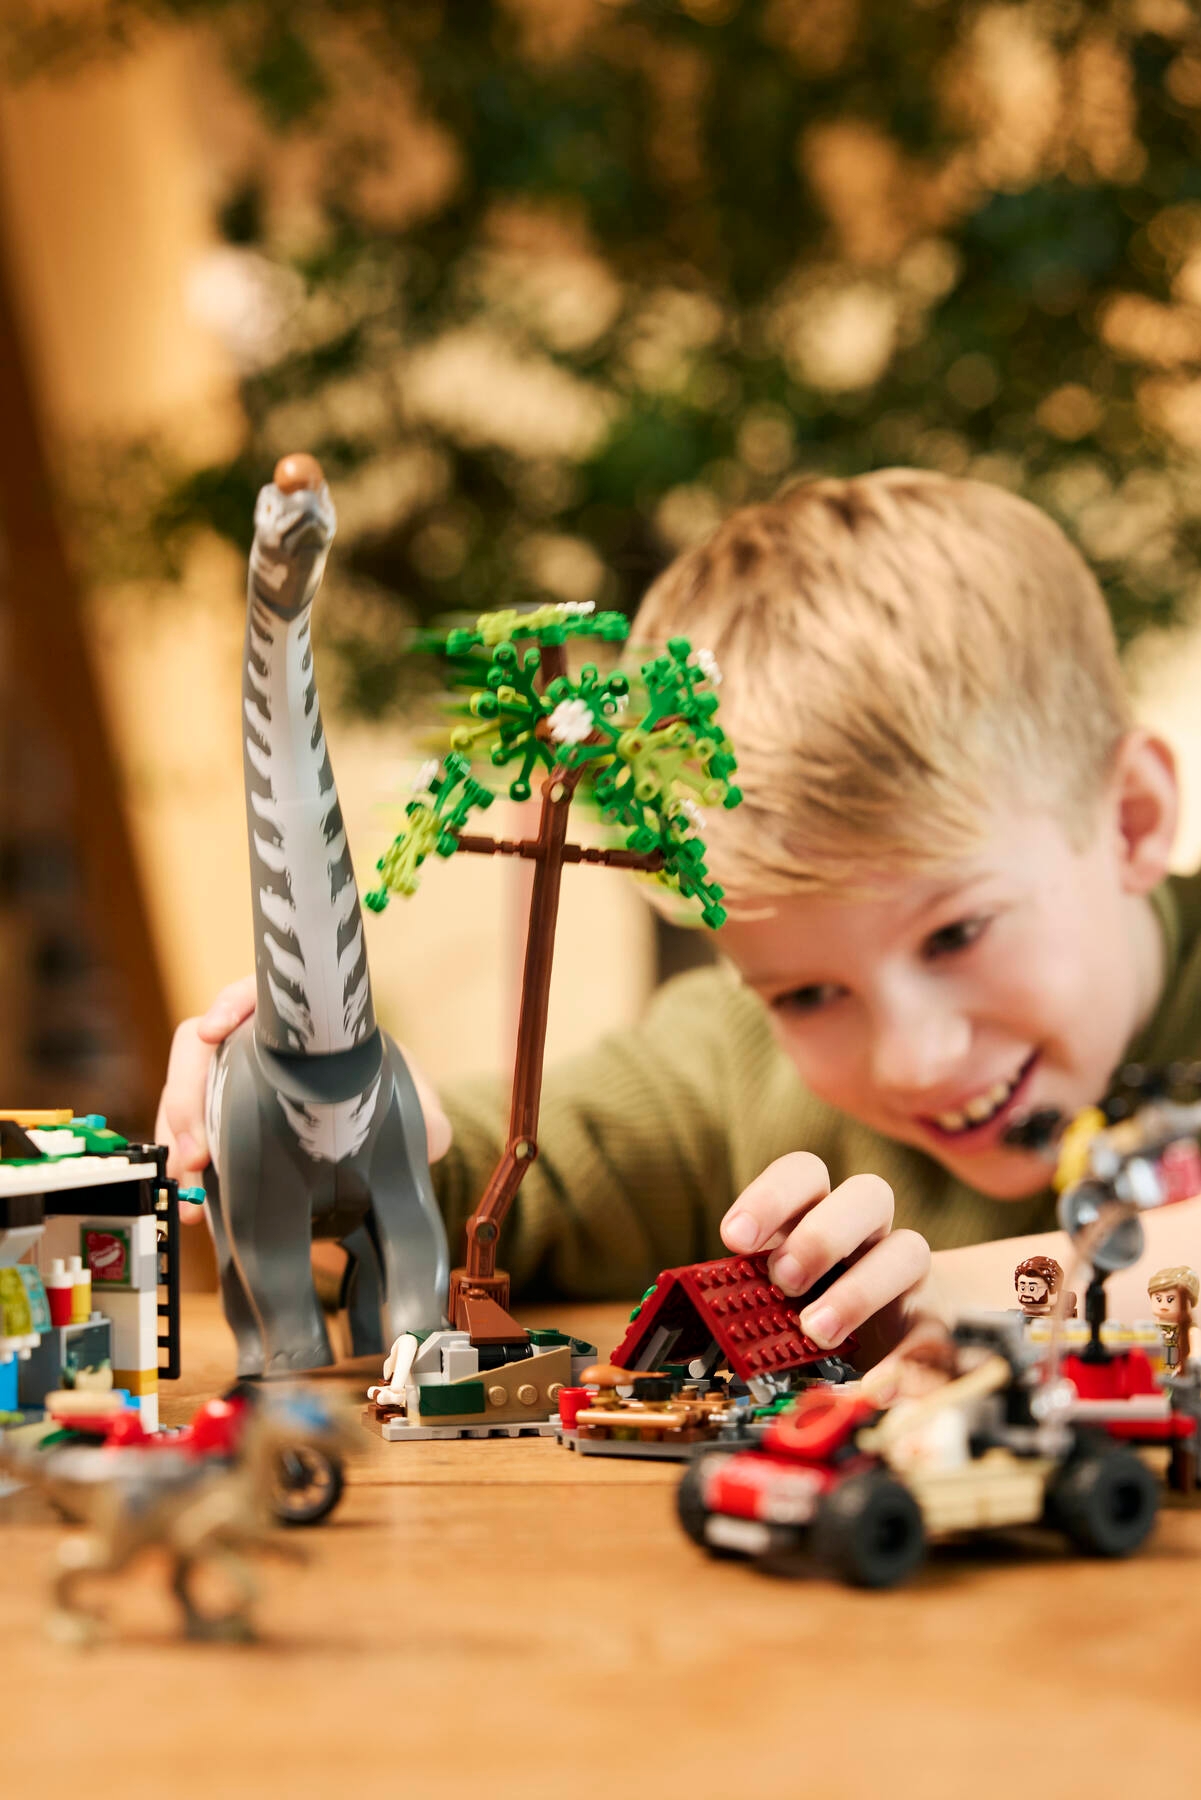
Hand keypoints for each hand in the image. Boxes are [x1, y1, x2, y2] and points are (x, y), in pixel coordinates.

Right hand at [154, 975, 452, 1217]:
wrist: (370, 1127)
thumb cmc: (381, 1095)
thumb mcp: (410, 1101)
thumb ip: (426, 1116)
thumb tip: (432, 1137)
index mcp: (295, 1022)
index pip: (254, 993)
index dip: (230, 1003)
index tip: (216, 1029)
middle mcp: (250, 1042)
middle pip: (198, 1046)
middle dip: (188, 1093)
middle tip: (198, 1149)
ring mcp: (226, 1078)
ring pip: (182, 1091)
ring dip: (178, 1136)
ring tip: (192, 1183)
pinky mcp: (215, 1118)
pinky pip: (185, 1131)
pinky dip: (183, 1164)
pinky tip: (199, 1204)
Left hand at [719, 1152, 930, 1367]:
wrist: (893, 1331)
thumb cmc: (815, 1301)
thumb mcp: (777, 1290)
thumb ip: (752, 1291)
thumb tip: (703, 1310)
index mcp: (819, 1210)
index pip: (805, 1174)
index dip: (770, 1197)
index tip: (735, 1239)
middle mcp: (869, 1230)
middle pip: (867, 1194)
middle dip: (821, 1235)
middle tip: (783, 1280)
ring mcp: (906, 1270)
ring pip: (909, 1248)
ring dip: (860, 1291)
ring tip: (817, 1330)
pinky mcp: (934, 1319)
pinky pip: (934, 1331)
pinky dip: (905, 1360)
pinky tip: (875, 1386)